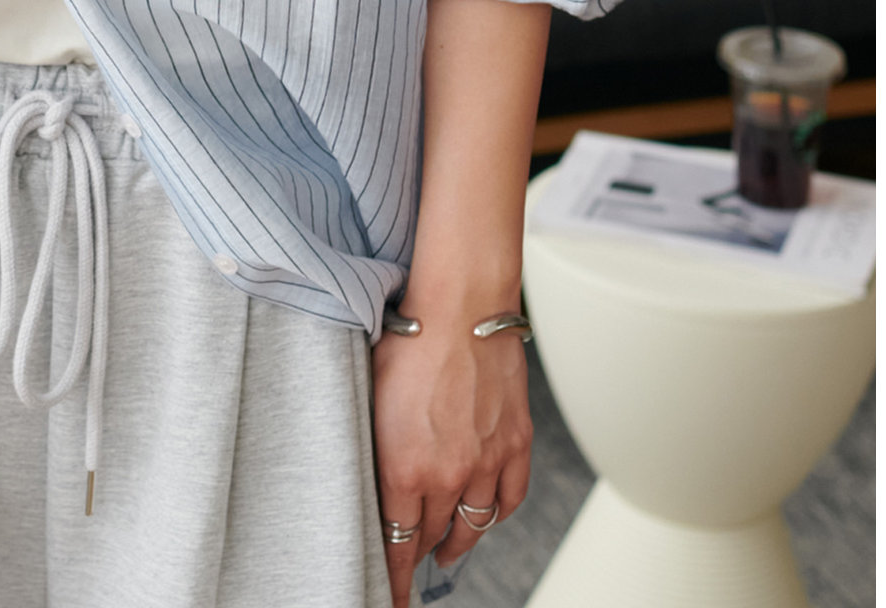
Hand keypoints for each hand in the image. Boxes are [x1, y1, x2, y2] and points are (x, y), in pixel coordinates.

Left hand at [370, 298, 531, 607]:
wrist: (460, 306)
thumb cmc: (409, 339)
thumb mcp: (370, 396)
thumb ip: (375, 445)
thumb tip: (373, 475)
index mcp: (404, 467)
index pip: (396, 542)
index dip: (392, 575)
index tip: (390, 595)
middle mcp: (448, 475)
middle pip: (431, 534)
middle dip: (418, 552)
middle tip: (410, 562)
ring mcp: (487, 463)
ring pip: (473, 525)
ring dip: (457, 540)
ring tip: (445, 546)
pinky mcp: (515, 444)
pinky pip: (509, 499)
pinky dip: (496, 514)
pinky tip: (484, 516)